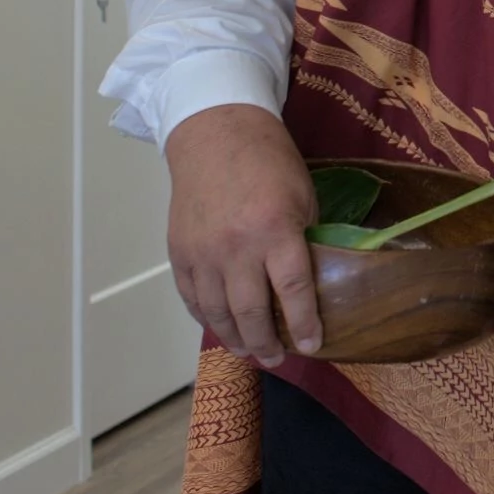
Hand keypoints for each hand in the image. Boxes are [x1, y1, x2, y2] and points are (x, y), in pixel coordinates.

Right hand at [164, 104, 321, 367]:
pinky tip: (222, 328)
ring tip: (252, 352)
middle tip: (279, 358)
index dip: (304, 322)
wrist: (215, 134)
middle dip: (267, 342)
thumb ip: (304, 239)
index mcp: (274, 229)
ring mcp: (202, 252)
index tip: (314, 345)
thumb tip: (309, 280)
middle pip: (251, 310)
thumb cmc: (269, 161)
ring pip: (217, 312)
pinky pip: (192, 297)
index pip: (292, 289)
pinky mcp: (179, 252)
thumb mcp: (303, 195)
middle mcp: (235, 247)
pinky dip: (207, 318)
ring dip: (235, 338)